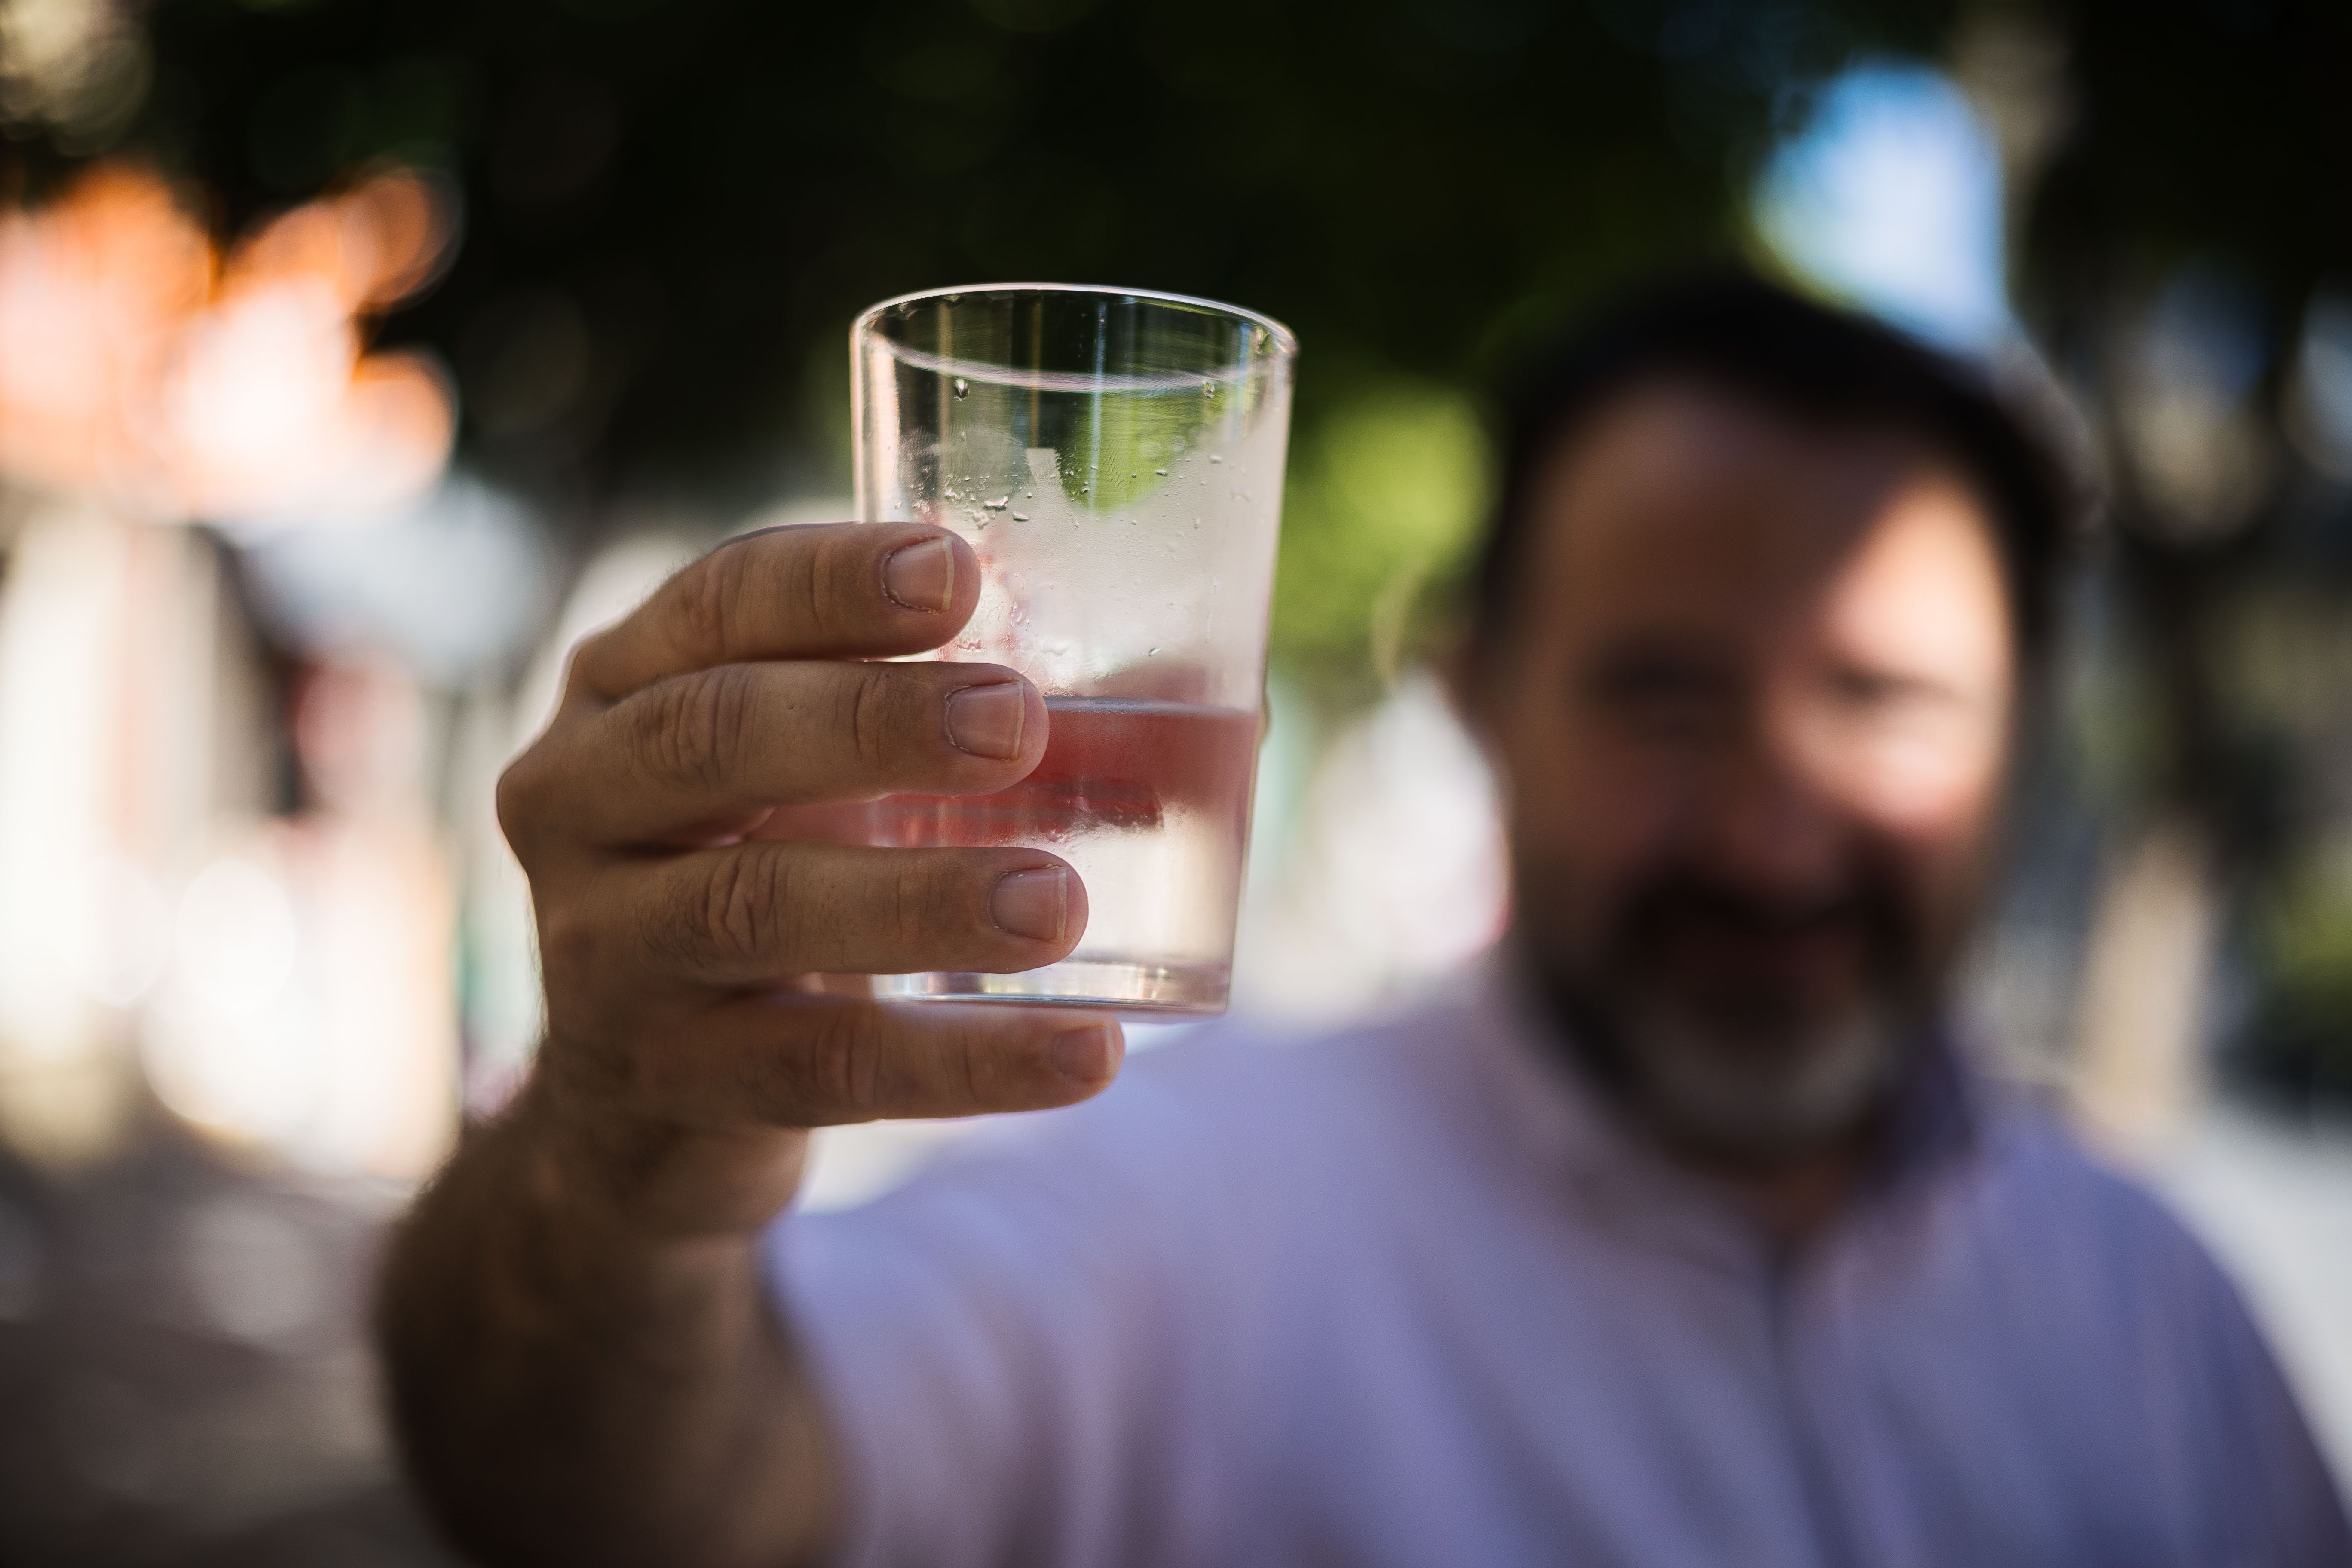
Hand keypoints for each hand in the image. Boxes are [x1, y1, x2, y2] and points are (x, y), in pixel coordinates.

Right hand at [496, 522, 1124, 1238]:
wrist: (638, 1098)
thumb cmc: (768, 868)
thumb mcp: (816, 777)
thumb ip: (949, 721)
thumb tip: (1205, 698)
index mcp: (625, 686)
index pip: (715, 604)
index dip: (829, 583)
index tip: (957, 572)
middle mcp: (580, 800)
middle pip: (712, 736)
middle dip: (869, 720)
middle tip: (1018, 722)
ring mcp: (606, 948)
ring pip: (754, 907)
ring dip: (918, 899)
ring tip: (1059, 901)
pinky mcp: (668, 1082)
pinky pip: (822, 1071)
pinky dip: (966, 1065)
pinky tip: (1085, 1052)